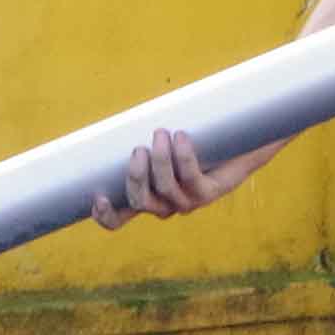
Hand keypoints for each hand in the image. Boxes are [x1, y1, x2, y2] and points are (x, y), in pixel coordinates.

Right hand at [94, 125, 264, 229]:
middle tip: (139, 149)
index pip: (120, 218)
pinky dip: (183, 156)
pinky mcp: (208, 193)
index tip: (97, 196)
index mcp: (147, 197)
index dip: (106, 215)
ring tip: (161, 133)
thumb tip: (118, 116)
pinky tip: (181, 136)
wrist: (237, 146)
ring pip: (165, 188)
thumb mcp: (161, 143)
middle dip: (135, 176)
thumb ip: (141, 139)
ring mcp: (187, 202)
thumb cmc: (191, 141)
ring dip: (161, 160)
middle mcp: (164, 205)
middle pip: (140, 202)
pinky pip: (191, 177)